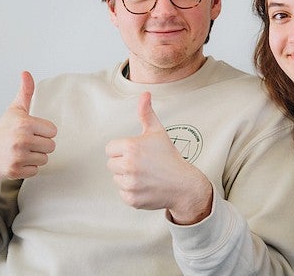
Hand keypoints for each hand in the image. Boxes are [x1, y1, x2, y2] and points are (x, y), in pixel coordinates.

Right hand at [0, 71, 57, 197]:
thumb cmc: (3, 130)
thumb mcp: (15, 110)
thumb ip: (25, 92)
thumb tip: (26, 73)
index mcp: (24, 123)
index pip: (53, 131)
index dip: (44, 131)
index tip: (31, 131)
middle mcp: (21, 140)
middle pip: (51, 146)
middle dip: (40, 145)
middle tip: (25, 142)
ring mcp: (17, 156)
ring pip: (44, 159)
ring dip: (35, 157)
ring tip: (20, 151)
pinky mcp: (15, 171)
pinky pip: (36, 170)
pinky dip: (28, 168)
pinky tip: (17, 161)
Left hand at [105, 92, 211, 224]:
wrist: (183, 184)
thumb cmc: (169, 157)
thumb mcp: (158, 132)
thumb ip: (146, 113)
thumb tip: (145, 94)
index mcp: (131, 147)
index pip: (110, 148)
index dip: (122, 149)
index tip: (136, 152)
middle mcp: (128, 165)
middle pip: (111, 164)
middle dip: (123, 163)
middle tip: (142, 164)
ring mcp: (130, 184)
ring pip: (116, 179)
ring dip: (127, 177)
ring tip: (144, 175)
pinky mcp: (131, 199)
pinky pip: (122, 193)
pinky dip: (131, 191)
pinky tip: (145, 186)